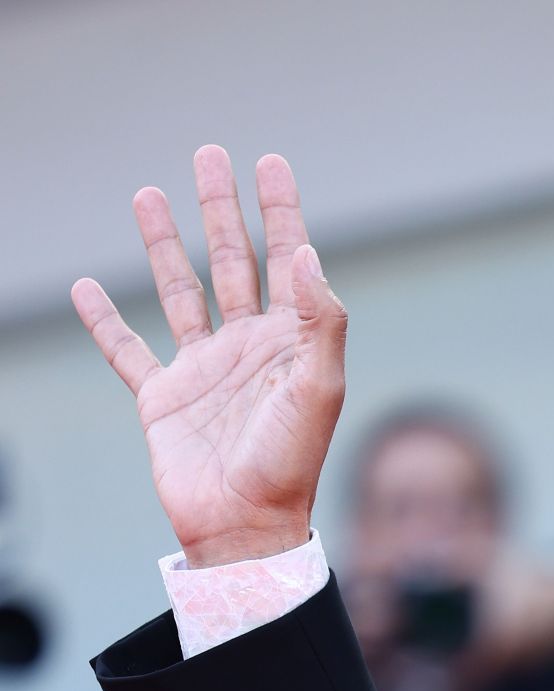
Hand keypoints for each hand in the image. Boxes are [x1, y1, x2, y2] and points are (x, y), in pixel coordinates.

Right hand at [71, 147, 347, 567]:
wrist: (244, 525)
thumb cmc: (290, 462)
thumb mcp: (319, 386)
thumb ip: (319, 320)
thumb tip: (307, 254)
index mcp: (290, 342)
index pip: (288, 260)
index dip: (281, 212)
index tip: (270, 164)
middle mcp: (247, 347)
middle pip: (232, 261)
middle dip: (222, 209)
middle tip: (210, 156)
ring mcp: (203, 370)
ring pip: (180, 291)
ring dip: (164, 244)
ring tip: (149, 194)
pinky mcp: (161, 398)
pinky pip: (126, 349)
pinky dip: (104, 319)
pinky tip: (88, 286)